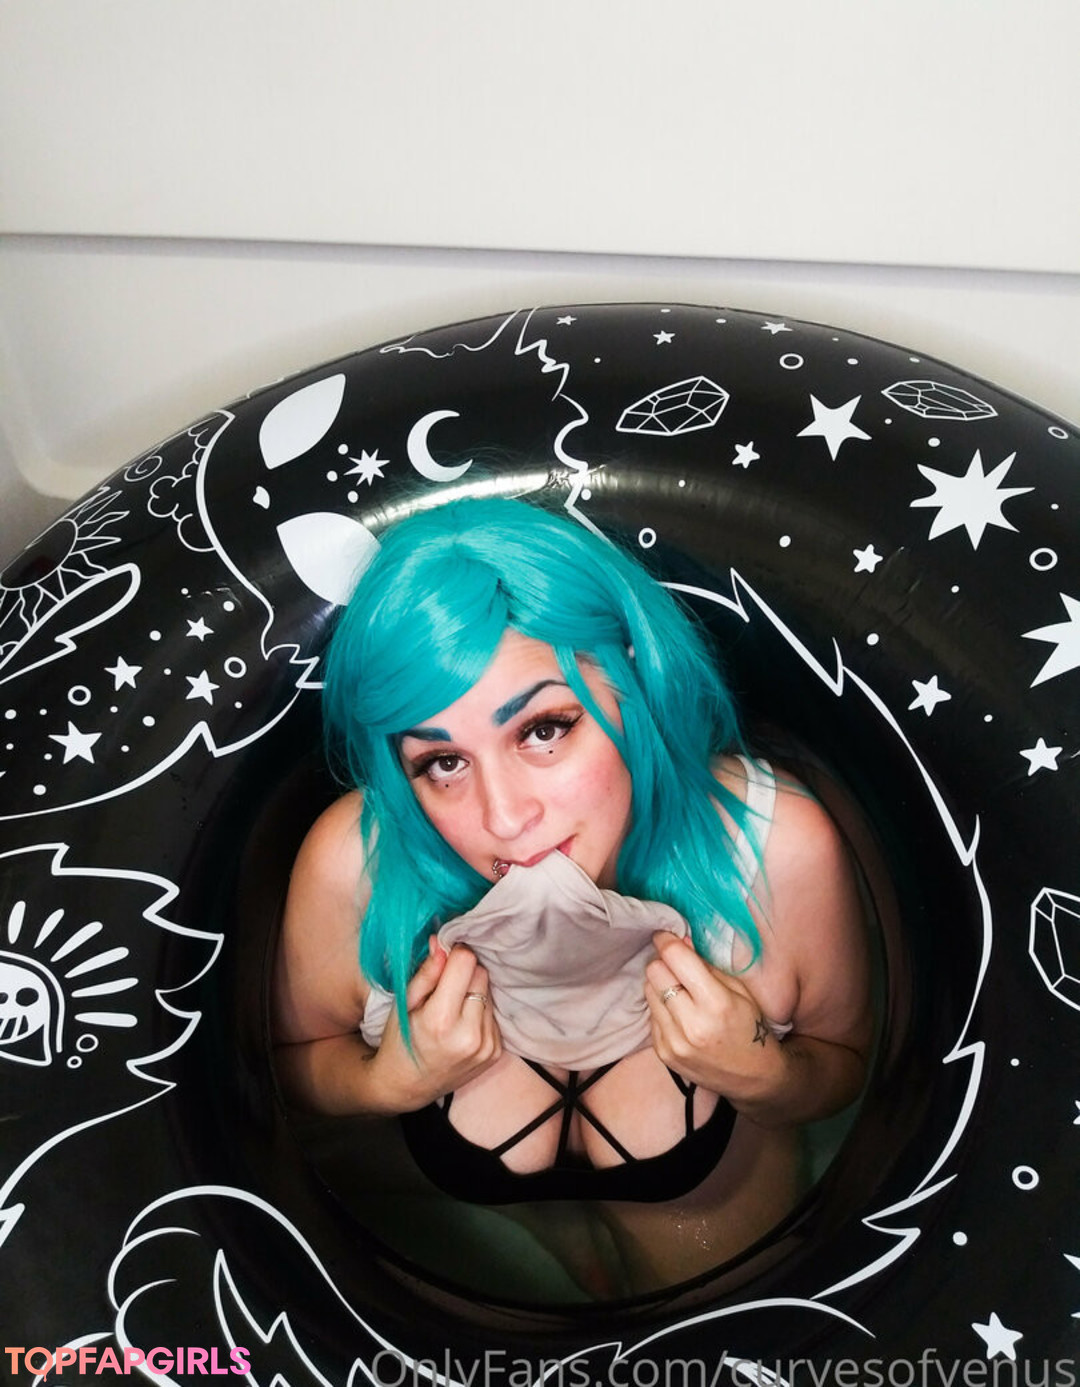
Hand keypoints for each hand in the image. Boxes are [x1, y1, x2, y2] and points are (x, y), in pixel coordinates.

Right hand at [368, 937, 501, 1111]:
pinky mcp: (495, 1052)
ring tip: (452, 1007)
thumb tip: (443, 943)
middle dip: (464, 972)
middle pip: (481, 974)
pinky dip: (479, 1011)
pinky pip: (493, 1014)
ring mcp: (486, 1046)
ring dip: (473, 991)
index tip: (444, 957)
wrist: (407, 1086)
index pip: (466, 962)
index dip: (455, 954)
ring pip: (490, 992)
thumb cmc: (400, 1040)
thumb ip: (426, 973)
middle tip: (445, 984)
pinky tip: (461, 1023)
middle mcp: (470, 1035)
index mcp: (441, 1020)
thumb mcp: (404, 1004)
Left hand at [645, 931, 785, 1106]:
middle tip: (676, 965)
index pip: (676, 959)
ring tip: (680, 992)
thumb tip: (680, 941)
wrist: (754, 1077)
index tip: (664, 935)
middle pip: (655, 972)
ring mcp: (674, 1042)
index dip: (667, 941)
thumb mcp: (740, 991)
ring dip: (660, 985)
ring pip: (648, 992)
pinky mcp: (664, 1054)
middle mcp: (691, 1024)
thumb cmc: (751, 1027)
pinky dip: (662, 1009)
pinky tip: (680, 1014)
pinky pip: (651, 1016)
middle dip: (664, 963)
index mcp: (716, 1003)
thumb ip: (708, 966)